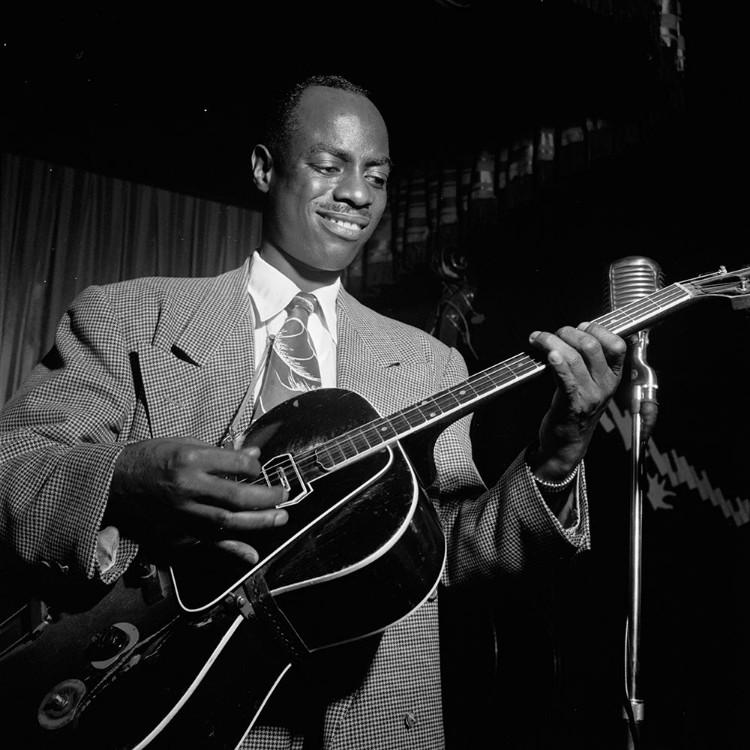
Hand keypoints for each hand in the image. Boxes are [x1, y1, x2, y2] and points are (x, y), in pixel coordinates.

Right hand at [108, 437, 287, 562]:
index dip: (255, 466)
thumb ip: (220, 452)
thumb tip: (253, 453)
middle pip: (236, 496)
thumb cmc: (151, 456)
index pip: (236, 464)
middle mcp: (189, 486)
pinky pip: (209, 540)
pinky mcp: (179, 527)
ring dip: (259, 522)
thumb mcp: (184, 443)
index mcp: (191, 458)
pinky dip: (232, 549)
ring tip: (281, 518)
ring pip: (228, 520)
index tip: (260, 467)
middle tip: (284, 495)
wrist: (114, 481)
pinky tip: (252, 555)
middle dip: (266, 497)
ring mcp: (184, 510)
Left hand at [527, 321, 625, 481]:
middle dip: (568, 332)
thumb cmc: (576, 408)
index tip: (579, 326)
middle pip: (591, 346)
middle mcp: (605, 385)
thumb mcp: (591, 384)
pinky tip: (548, 354)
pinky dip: (556, 363)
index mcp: (613, 376)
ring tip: (538, 339)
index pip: (616, 344)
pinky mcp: (572, 405)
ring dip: (552, 342)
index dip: (596, 329)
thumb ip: (588, 361)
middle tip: (552, 334)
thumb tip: (575, 332)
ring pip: (574, 357)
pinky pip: (565, 378)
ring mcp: (590, 396)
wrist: (567, 442)